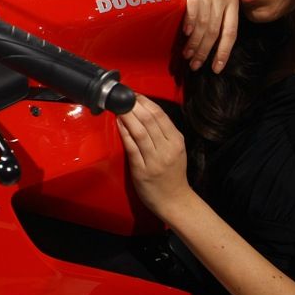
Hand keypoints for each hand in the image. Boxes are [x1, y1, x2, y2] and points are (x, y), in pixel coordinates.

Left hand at [116, 95, 192, 218]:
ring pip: (140, 132)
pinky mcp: (142, 171)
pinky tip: (119, 123)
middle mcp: (167, 149)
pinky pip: (132, 148)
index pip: (160, 115)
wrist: (174, 200)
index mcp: (177, 141)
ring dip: (127, 116)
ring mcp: (154, 160)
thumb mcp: (176, 150)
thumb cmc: (173, 174)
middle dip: (134, 105)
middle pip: (150, 120)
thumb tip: (147, 112)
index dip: (146, 102)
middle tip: (122, 96)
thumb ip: (165, 133)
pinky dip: (124, 133)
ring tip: (118, 106)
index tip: (135, 94)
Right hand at [165, 0, 237, 72]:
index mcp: (232, 2)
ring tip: (187, 54)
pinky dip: (190, 22)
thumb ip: (215, 18)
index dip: (223, 52)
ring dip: (195, 41)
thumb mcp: (211, 1)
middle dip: (205, 51)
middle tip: (195, 64)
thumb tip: (210, 47)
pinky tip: (186, 33)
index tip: (216, 68)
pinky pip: (194, 7)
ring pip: (204, 22)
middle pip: (215, 31)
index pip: (230, 32)